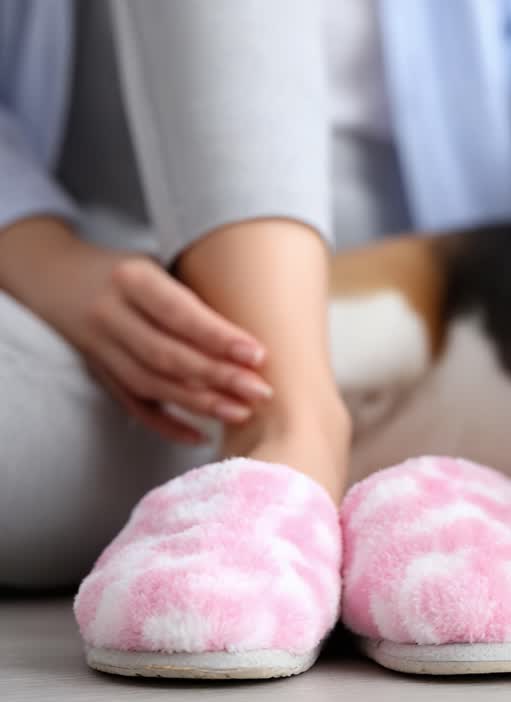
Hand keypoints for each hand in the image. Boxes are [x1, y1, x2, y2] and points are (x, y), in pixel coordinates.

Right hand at [0, 217, 271, 442]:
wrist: (57, 276)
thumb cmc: (133, 270)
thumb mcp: (160, 264)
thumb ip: (196, 293)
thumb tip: (260, 328)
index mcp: (130, 278)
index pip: (178, 313)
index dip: (218, 337)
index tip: (258, 355)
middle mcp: (108, 314)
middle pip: (166, 354)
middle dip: (217, 376)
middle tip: (261, 392)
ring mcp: (97, 348)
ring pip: (151, 384)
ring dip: (199, 403)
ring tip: (241, 411)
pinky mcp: (97, 373)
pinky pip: (133, 406)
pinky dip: (167, 424)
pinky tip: (201, 435)